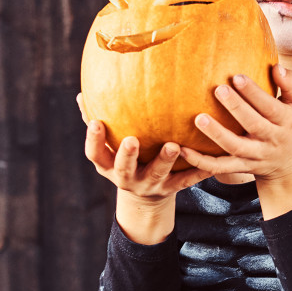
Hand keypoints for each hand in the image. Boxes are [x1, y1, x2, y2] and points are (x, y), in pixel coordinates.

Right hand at [78, 93, 209, 201]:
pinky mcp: (171, 188)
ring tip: (174, 146)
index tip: (96, 123)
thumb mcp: (108, 148)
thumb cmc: (125, 158)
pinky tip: (210, 161)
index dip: (94, 140)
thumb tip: (81, 95)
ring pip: (157, 174)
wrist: (146, 195)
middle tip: (132, 140)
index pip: (95, 154)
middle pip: (123, 168)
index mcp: (108, 166)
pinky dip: (198, 171)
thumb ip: (95, 122)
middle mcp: (126, 178)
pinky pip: (186, 180)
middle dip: (127, 155)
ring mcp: (149, 184)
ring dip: (165, 160)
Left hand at [180, 66, 291, 184]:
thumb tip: (276, 67)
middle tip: (218, 89)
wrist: (289, 166)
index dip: (254, 93)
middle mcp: (271, 140)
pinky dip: (201, 161)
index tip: (237, 77)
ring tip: (199, 118)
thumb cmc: (289, 125)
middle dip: (236, 107)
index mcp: (286, 122)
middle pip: (253, 124)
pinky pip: (219, 167)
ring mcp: (255, 156)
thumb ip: (291, 83)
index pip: (270, 107)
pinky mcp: (241, 167)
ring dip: (216, 134)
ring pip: (235, 147)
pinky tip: (183, 150)